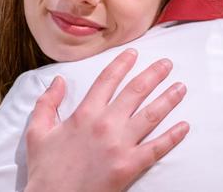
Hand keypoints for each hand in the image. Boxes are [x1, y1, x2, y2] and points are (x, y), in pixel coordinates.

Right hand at [24, 48, 189, 191]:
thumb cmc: (45, 169)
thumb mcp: (37, 132)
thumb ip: (47, 103)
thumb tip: (58, 80)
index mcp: (84, 114)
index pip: (108, 79)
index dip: (122, 63)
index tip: (134, 53)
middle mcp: (105, 124)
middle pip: (136, 91)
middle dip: (154, 74)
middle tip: (167, 64)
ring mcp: (120, 145)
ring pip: (151, 115)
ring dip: (168, 99)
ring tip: (181, 88)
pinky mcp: (130, 166)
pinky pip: (157, 148)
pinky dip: (173, 137)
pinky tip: (185, 127)